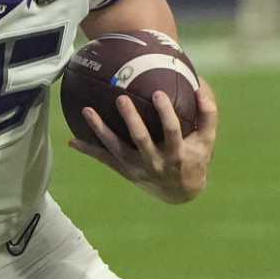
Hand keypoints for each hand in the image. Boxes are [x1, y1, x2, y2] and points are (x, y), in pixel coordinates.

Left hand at [69, 80, 219, 204]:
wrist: (180, 193)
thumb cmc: (195, 158)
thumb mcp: (207, 140)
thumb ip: (208, 114)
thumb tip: (201, 85)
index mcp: (176, 153)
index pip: (171, 131)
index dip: (165, 114)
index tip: (158, 94)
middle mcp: (155, 162)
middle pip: (140, 140)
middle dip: (131, 120)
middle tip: (121, 99)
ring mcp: (136, 168)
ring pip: (116, 149)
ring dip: (100, 130)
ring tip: (87, 110)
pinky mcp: (124, 171)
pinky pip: (104, 160)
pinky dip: (88, 150)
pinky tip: (71, 140)